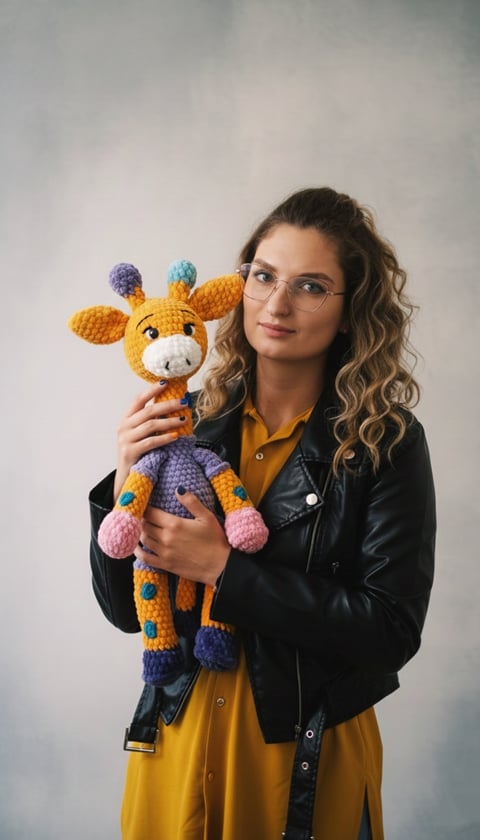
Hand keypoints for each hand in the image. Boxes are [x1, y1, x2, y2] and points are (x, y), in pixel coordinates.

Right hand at [114, 382, 186, 500]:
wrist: (125, 478)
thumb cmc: (138, 454)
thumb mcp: (141, 435)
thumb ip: (150, 422)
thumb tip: (172, 406)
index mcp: (126, 419)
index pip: (139, 400)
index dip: (152, 390)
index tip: (166, 383)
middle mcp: (124, 427)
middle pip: (148, 411)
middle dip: (168, 405)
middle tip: (184, 402)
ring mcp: (125, 440)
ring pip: (150, 425)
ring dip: (169, 421)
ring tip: (183, 418)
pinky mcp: (130, 453)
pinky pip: (150, 442)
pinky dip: (164, 438)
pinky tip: (175, 436)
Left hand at [135, 489, 229, 587]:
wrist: (221, 566)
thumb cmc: (216, 540)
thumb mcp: (207, 516)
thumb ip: (191, 502)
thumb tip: (178, 489)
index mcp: (174, 524)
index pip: (151, 513)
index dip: (146, 508)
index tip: (145, 505)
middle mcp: (165, 538)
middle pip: (145, 526)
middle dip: (143, 520)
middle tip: (144, 517)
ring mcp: (164, 553)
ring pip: (144, 540)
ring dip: (141, 533)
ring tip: (143, 529)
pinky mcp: (165, 565)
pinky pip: (145, 558)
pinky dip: (138, 552)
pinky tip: (137, 548)